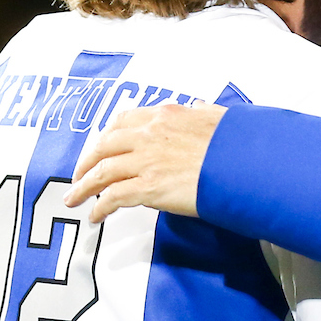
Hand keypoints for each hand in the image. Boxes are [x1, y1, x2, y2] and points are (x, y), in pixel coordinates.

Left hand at [65, 104, 226, 222]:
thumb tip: (199, 105)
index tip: (100, 146)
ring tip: (75, 198)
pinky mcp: (149, 187)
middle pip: (103, 146)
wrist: (245, 165)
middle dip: (86, 162)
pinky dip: (100, 206)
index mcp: (166, 116)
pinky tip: (96, 215)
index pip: (123, 121)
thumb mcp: (220, 117)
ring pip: (101, 172)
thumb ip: (204, 111)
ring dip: (83, 186)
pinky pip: (113, 197)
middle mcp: (150, 135)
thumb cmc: (237, 144)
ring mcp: (147, 161)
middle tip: (79, 175)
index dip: (106, 135)